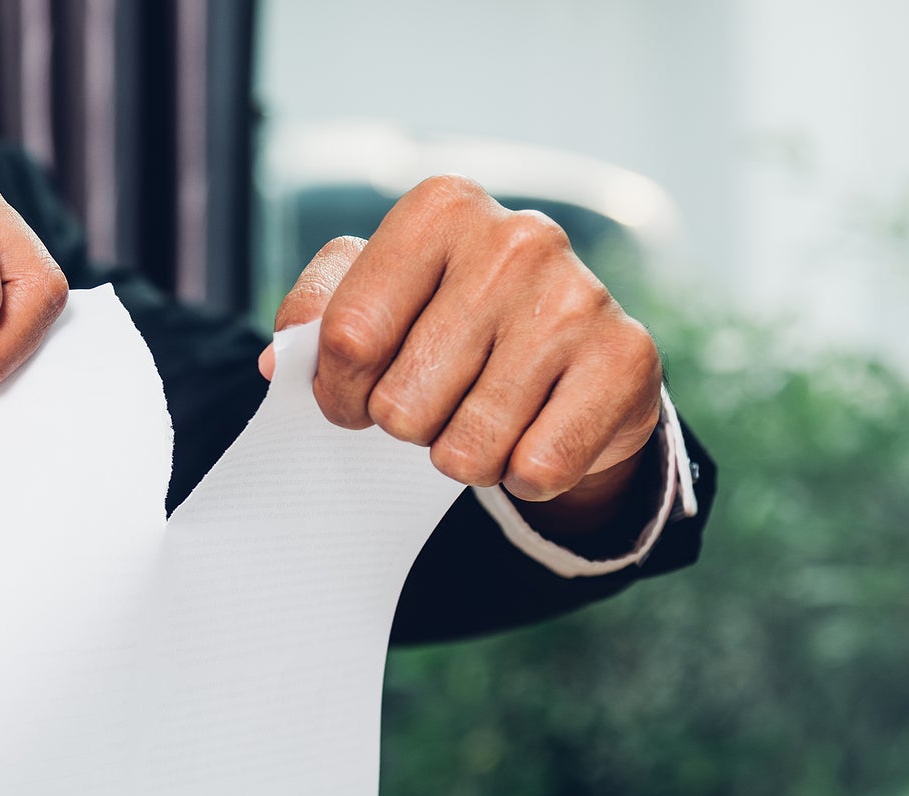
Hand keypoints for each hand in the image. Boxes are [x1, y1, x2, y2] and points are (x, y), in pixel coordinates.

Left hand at [266, 174, 660, 535]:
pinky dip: (525, 475)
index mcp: (439, 208)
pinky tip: (538, 431)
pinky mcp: (627, 360)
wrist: (575, 351)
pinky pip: (535, 470)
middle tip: (440, 400)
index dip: (335, 393)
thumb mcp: (374, 297)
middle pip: (401, 405)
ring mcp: (578, 296)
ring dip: (465, 455)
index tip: (353, 397)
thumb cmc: (452, 322)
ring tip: (489, 414)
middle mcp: (516, 238)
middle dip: (409, 425)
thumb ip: (314, 318)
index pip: (345, 337)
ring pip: (466, 450)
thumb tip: (281, 364)